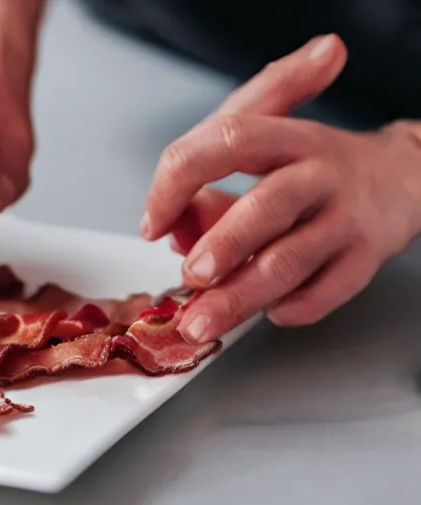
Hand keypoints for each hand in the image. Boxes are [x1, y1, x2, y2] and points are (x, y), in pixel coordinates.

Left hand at [141, 34, 420, 342]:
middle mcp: (321, 175)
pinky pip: (322, 294)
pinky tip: (266, 311)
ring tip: (200, 322)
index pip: (226, 141)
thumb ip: (207, 174)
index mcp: (287, 137)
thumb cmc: (312, 164)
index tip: (152, 223)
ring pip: (289, 262)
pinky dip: (286, 309)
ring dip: (239, 296)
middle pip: (266, 207)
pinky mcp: (364, 260)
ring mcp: (346, 220)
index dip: (178, 182)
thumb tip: (173, 230)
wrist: (396, 179)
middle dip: (223, 245)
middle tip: (190, 275)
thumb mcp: (261, 146)